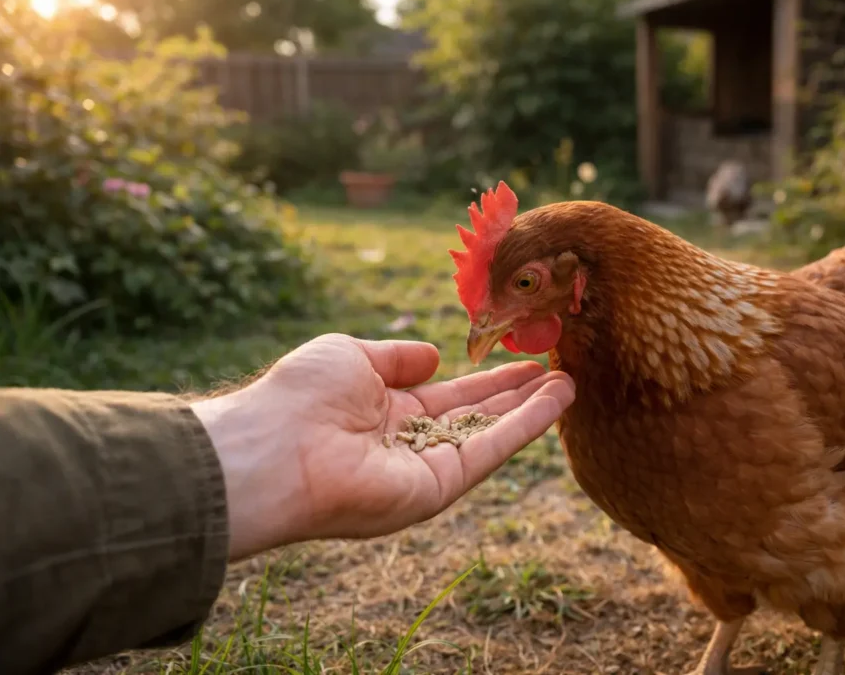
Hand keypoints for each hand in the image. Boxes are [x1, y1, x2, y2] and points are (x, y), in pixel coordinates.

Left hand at [189, 333, 574, 559]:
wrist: (274, 448)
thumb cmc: (301, 396)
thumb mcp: (352, 357)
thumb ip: (397, 359)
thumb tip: (437, 356)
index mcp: (385, 412)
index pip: (448, 394)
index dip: (486, 378)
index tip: (521, 360)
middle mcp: (409, 444)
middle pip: (476, 416)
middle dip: (516, 394)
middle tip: (557, 369)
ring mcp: (426, 469)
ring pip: (491, 434)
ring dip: (532, 409)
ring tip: (570, 382)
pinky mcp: (439, 488)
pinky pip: (491, 451)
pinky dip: (526, 425)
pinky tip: (556, 399)